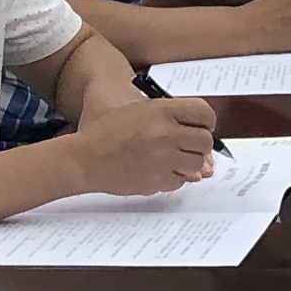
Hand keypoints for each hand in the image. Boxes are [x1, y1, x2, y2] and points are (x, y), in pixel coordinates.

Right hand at [75, 96, 217, 196]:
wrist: (84, 158)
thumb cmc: (106, 131)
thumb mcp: (139, 110)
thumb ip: (172, 119)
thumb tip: (203, 138)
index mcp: (161, 111)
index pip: (204, 113)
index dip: (205, 121)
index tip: (200, 126)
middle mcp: (165, 134)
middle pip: (205, 141)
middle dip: (198, 144)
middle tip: (185, 145)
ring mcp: (162, 158)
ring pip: (197, 164)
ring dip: (188, 162)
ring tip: (170, 157)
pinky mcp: (157, 180)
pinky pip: (181, 181)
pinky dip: (173, 177)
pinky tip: (158, 169)